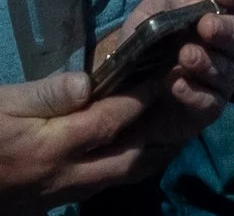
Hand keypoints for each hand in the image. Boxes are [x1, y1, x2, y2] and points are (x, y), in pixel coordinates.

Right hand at [0, 66, 146, 204]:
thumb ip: (48, 94)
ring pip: (112, 181)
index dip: (139, 100)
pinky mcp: (46, 207)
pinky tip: (116, 154)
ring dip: (138, 159)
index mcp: (54, 145)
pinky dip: (114, 171)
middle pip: (124, 162)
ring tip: (158, 134)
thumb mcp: (6, 103)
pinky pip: (92, 190)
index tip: (158, 80)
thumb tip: (88, 82)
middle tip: (167, 110)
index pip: (110, 121)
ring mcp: (56, 196)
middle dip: (152, 137)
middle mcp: (63, 176)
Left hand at [96, 0, 233, 157]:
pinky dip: (195, 93)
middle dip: (225, 30)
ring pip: (226, 70)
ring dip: (207, 62)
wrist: (123, 91)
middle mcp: (224, 48)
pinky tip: (176, 85)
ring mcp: (219, 80)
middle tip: (206, 26)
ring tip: (184, 56)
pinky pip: (210, 102)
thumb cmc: (145, 42)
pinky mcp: (208, 109)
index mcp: (215, 18)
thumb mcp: (151, 10)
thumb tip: (199, 2)